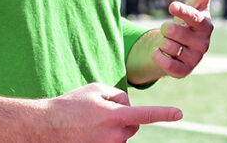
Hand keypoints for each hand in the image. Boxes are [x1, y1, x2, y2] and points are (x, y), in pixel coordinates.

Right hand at [0, 83, 181, 142]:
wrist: (47, 126)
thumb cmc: (71, 105)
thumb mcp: (96, 89)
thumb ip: (118, 94)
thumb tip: (128, 104)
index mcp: (114, 117)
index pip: (145, 114)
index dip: (164, 114)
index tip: (179, 114)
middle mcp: (114, 135)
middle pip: (134, 122)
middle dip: (125, 114)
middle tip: (102, 109)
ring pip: (123, 132)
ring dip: (114, 124)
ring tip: (91, 120)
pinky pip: (113, 139)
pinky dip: (106, 133)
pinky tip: (90, 129)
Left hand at [125, 0, 225, 85]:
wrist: (178, 47)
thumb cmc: (187, 22)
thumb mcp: (195, 4)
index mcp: (205, 26)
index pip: (194, 17)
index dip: (183, 11)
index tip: (171, 5)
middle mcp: (203, 43)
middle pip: (175, 32)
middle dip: (166, 28)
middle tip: (169, 29)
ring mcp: (194, 59)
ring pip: (168, 46)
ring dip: (163, 43)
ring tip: (169, 42)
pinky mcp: (184, 71)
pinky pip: (166, 64)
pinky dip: (158, 56)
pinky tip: (160, 52)